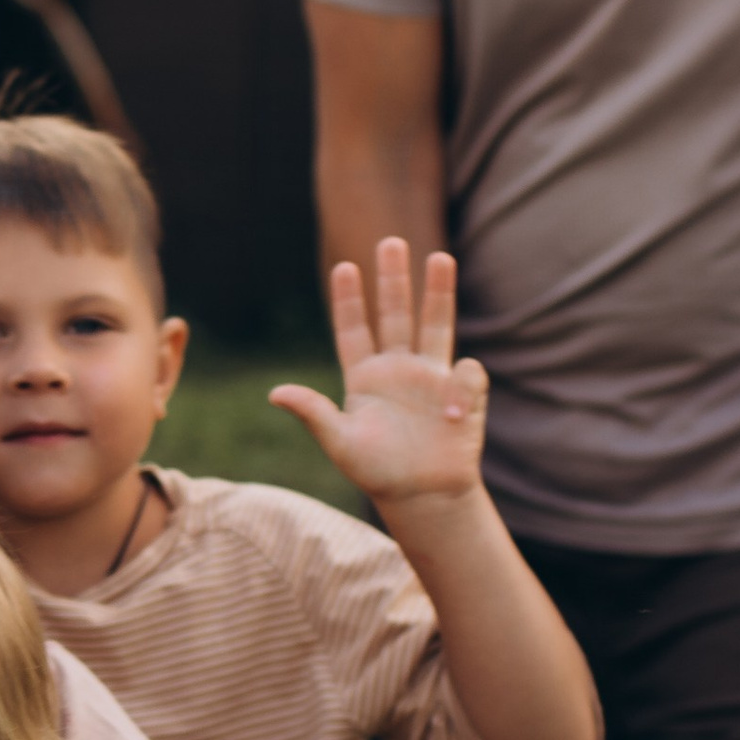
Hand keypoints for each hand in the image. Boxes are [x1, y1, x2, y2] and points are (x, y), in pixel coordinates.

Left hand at [270, 241, 488, 510]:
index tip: (343, 268)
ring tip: (440, 258)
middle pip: (395, 314)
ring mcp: (431, 377)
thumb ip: (313, 414)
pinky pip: (465, 371)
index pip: (353, 330)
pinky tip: (453, 414)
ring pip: (435, 323)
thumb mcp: (339, 443)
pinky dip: (461, 385)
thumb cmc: (377, 471)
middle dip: (393, 279)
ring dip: (437, 292)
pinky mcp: (460, 392)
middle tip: (391, 242)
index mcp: (364, 377)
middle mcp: (397, 369)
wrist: (423, 496)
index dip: (348, 300)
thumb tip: (274, 394)